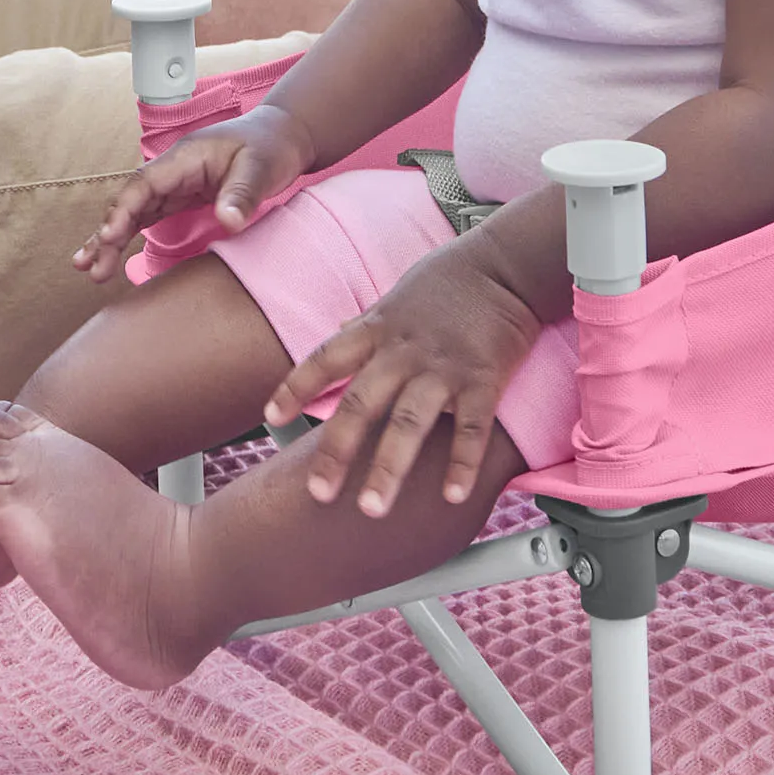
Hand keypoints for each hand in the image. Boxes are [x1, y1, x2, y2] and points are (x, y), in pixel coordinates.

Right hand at [72, 100, 309, 280]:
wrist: (281, 137)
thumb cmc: (270, 147)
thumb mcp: (261, 169)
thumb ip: (243, 194)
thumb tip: (228, 222)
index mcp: (185, 157)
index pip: (144, 184)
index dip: (123, 210)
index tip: (108, 237)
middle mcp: (173, 170)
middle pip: (131, 200)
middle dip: (107, 232)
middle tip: (89, 266)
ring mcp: (175, 183)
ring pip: (134, 210)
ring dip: (110, 237)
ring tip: (89, 268)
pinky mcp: (182, 196)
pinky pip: (148, 215)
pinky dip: (129, 233)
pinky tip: (112, 251)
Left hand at [267, 239, 541, 517]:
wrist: (504, 265)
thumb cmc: (447, 282)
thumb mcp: (394, 298)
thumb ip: (365, 326)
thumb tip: (334, 333)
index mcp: (377, 330)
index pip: (325, 359)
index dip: (295, 388)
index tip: (269, 418)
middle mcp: (403, 352)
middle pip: (361, 403)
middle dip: (337, 450)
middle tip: (318, 493)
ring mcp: (443, 368)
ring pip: (408, 423)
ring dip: (389, 468)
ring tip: (372, 509)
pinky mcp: (483, 380)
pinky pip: (471, 428)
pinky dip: (462, 463)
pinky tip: (452, 496)